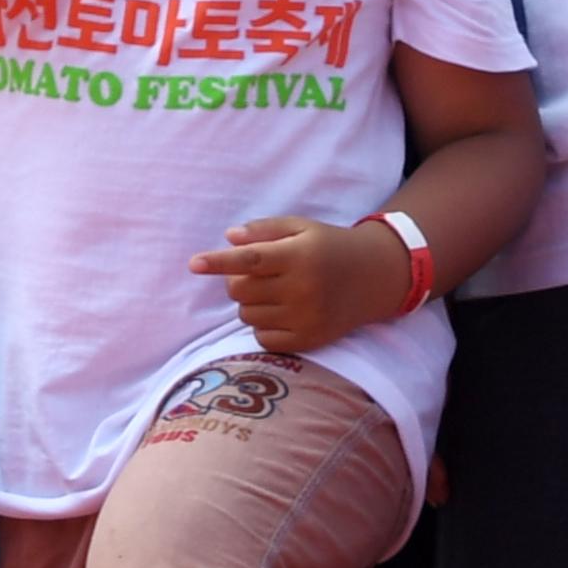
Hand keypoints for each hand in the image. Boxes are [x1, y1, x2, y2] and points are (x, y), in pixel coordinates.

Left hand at [190, 215, 410, 353]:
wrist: (374, 277)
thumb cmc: (329, 247)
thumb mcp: (302, 227)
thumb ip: (265, 230)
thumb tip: (229, 239)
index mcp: (300, 255)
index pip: (250, 260)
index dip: (219, 262)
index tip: (193, 263)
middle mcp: (303, 288)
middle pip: (240, 290)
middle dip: (236, 280)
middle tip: (254, 272)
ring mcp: (305, 318)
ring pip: (247, 315)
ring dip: (249, 303)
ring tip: (273, 290)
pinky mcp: (307, 340)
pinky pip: (261, 338)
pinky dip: (262, 325)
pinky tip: (280, 311)